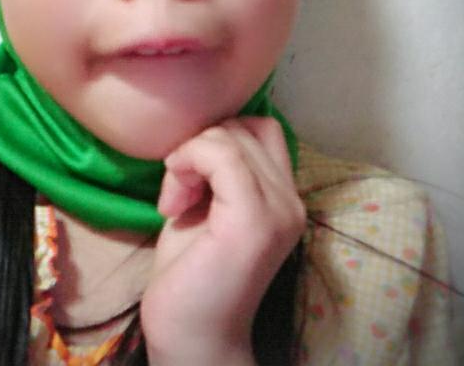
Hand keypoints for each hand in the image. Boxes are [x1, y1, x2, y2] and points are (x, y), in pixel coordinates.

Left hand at [141, 117, 306, 365]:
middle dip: (198, 146)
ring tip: (175, 201)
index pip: (263, 128)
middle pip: (241, 128)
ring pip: (228, 137)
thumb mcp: (206, 205)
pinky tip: (172, 204)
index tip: (191, 171)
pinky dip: (186, 163)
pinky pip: (220, 156)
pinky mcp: (254, 221)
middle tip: (178, 191)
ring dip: (187, 158)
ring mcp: (277, 211)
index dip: (220, 134)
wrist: (190, 336)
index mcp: (282, 196)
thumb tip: (204, 132)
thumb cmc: (190, 271)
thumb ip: (216, 170)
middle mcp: (290, 200)